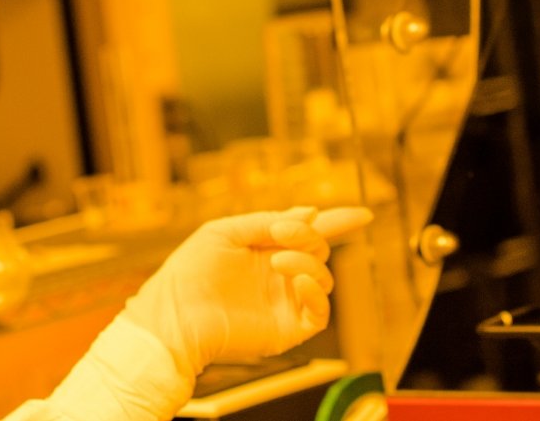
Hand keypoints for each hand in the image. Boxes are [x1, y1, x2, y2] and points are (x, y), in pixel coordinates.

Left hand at [125, 206, 373, 371]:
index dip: (338, 221)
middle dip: (307, 236)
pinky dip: (317, 293)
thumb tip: (311, 211)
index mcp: (267, 247)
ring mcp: (286, 300)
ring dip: (308, 262)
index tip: (364, 213)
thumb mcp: (226, 231)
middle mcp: (281, 273)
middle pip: (319, 248)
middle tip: (280, 234)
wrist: (175, 315)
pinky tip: (299, 281)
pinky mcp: (288, 327)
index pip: (311, 232)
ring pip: (324, 276)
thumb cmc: (190, 271)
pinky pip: (320, 312)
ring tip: (278, 262)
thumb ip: (266, 220)